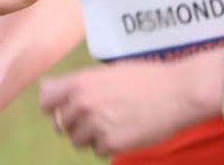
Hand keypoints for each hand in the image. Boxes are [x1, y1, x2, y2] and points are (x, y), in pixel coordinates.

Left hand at [40, 60, 207, 156]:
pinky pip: (98, 150)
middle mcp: (82, 104)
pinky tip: (126, 130)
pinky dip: (109, 144)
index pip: (46, 100)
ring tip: (116, 122)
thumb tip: (50, 92)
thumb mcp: (109, 72)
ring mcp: (95, 125)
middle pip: (61, 124)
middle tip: (102, 114)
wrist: (178, 92)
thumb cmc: (147, 78)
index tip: (62, 108)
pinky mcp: (110, 144)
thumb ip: (80, 84)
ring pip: (78, 140)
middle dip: (77, 122)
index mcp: (79, 83)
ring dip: (92, 135)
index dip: (53, 106)